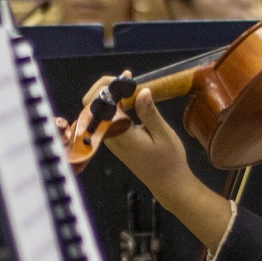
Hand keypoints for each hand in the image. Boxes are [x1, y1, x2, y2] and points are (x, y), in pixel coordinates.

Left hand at [102, 87, 194, 210]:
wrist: (168, 183)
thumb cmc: (168, 161)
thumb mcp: (163, 134)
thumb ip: (149, 112)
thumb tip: (142, 91)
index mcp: (119, 134)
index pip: (102, 105)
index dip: (110, 86)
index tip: (128, 77)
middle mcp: (109, 136)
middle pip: (92, 105)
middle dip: (105, 87)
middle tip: (127, 78)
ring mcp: (110, 139)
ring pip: (97, 110)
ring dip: (109, 94)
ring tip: (129, 84)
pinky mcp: (114, 140)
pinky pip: (107, 117)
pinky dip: (114, 103)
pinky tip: (128, 97)